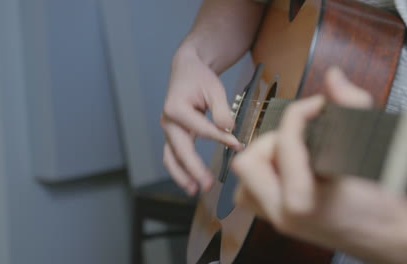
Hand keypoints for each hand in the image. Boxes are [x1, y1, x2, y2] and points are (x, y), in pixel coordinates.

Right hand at [161, 47, 242, 195]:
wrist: (186, 71)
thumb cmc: (200, 78)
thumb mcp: (214, 88)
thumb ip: (222, 109)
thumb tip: (228, 130)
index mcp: (176, 108)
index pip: (202, 129)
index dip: (221, 139)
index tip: (238, 145)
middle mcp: (168, 121)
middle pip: (180, 151)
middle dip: (194, 170)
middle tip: (207, 185)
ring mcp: (168, 130)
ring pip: (171, 158)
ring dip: (182, 176)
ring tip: (195, 190)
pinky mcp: (173, 135)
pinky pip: (173, 156)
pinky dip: (180, 170)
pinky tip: (191, 182)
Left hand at [231, 67, 406, 263]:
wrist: (398, 238)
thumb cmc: (390, 200)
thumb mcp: (375, 149)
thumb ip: (352, 106)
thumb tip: (334, 77)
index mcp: (303, 202)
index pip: (284, 144)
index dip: (299, 114)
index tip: (317, 105)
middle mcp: (284, 215)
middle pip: (248, 164)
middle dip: (274, 140)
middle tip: (302, 134)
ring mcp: (280, 220)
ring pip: (245, 180)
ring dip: (265, 158)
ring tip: (294, 151)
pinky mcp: (282, 220)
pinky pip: (255, 191)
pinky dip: (267, 172)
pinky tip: (293, 165)